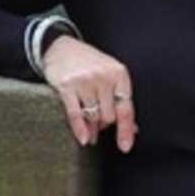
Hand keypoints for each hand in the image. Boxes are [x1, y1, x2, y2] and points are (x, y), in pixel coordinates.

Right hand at [42, 36, 136, 150]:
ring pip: (93, 117)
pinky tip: (83, 139)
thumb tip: (133, 130)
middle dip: (104, 124)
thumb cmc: (89, 65)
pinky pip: (75, 114)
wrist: (61, 48)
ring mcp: (84, 80)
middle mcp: (103, 76)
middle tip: (99, 124)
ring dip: (91, 127)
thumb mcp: (110, 76)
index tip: (125, 147)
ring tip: (90, 131)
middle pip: (109, 116)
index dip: (126, 130)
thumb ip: (120, 101)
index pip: (126, 108)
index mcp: (119, 74)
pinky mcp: (66, 85)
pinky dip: (79, 129)